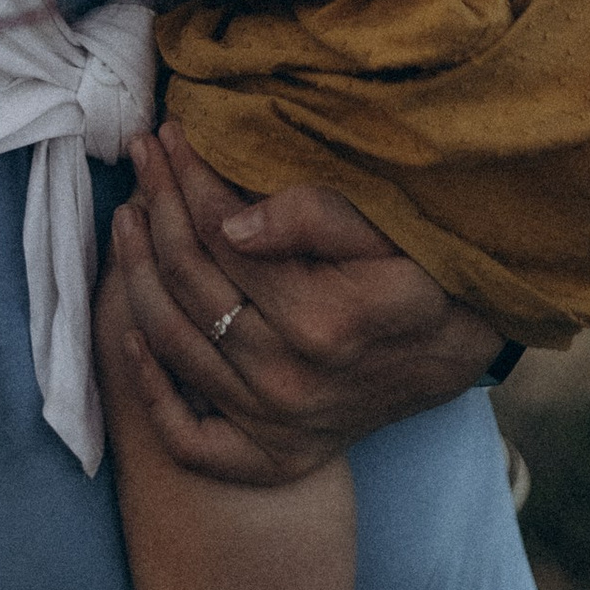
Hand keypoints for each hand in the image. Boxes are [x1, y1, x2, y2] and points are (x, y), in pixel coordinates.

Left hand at [102, 125, 502, 483]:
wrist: (460, 353)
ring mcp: (278, 426)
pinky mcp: (274, 457)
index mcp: (322, 321)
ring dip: (137, 272)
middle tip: (142, 155)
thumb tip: (231, 224)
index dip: (188, 175)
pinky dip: (151, 389)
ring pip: (173, 342)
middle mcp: (291, 382)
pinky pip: (188, 439)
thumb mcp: (389, 232)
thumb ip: (316, 217)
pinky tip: (131, 333)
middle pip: (189, 280)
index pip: (220, 233)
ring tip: (129, 215)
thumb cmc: (425, 277)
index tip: (172, 133)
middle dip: (157, 206)